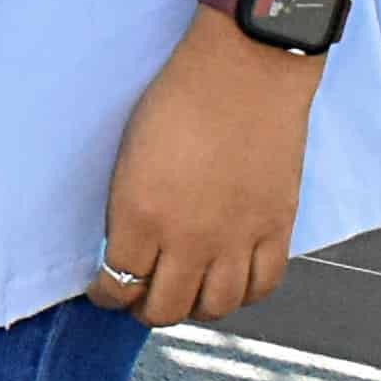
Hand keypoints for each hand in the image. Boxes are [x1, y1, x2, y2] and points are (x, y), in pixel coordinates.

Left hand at [90, 13, 319, 325]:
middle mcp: (189, 239)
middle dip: (143, 309)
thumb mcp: (128, 156)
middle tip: (139, 298)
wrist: (245, 71)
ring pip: (214, 307)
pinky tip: (230, 282)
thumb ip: (127, 208)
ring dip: (194, 307)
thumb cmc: (178, 98)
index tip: (103, 290)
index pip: (117, 283)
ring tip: (184, 293)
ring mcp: (237, 238)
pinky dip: (244, 293)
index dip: (106, 294)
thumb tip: (125, 242)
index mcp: (140, 217)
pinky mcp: (277, 228)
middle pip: (164, 307)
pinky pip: (262, 285)